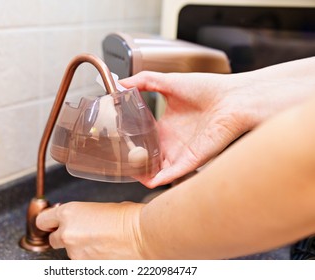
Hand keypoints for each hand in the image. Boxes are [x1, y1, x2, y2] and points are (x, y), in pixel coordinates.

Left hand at [36, 201, 144, 259]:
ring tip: (100, 243)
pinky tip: (104, 251)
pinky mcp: (85, 268)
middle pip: (53, 240)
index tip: (53, 224)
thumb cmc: (129, 218)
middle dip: (64, 237)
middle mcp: (67, 233)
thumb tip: (77, 220)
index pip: (43, 221)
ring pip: (70, 253)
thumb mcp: (99, 208)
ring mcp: (75, 254)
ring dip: (80, 249)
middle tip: (81, 234)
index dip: (49, 222)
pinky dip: (90, 259)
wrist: (144, 235)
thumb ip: (81, 215)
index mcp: (69, 213)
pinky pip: (82, 263)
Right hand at [121, 71, 254, 187]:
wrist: (234, 97)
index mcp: (166, 125)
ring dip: (143, 174)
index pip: (143, 139)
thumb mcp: (167, 82)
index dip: (129, 143)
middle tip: (117, 162)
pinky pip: (172, 174)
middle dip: (134, 163)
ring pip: (157, 170)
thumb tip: (119, 82)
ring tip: (128, 174)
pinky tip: (146, 179)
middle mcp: (172, 141)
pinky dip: (159, 179)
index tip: (114, 143)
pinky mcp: (191, 159)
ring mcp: (181, 152)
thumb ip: (143, 81)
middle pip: (148, 158)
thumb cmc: (207, 89)